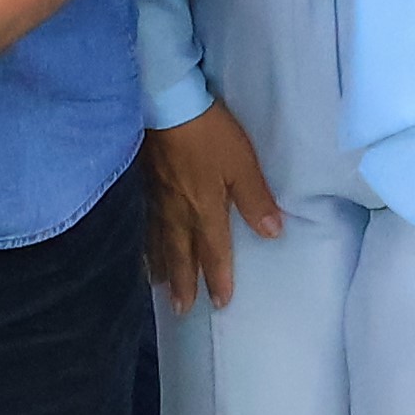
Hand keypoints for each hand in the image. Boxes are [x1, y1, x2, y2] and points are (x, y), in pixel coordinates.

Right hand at [143, 104, 285, 307]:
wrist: (165, 104)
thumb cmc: (208, 134)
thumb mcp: (241, 164)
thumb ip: (256, 199)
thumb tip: (273, 233)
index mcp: (204, 209)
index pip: (214, 251)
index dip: (218, 277)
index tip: (219, 302)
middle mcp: (177, 212)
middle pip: (180, 253)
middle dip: (182, 282)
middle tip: (181, 310)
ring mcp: (156, 198)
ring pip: (159, 241)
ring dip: (161, 267)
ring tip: (159, 287)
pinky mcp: (143, 183)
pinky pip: (143, 222)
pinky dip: (144, 241)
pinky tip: (142, 246)